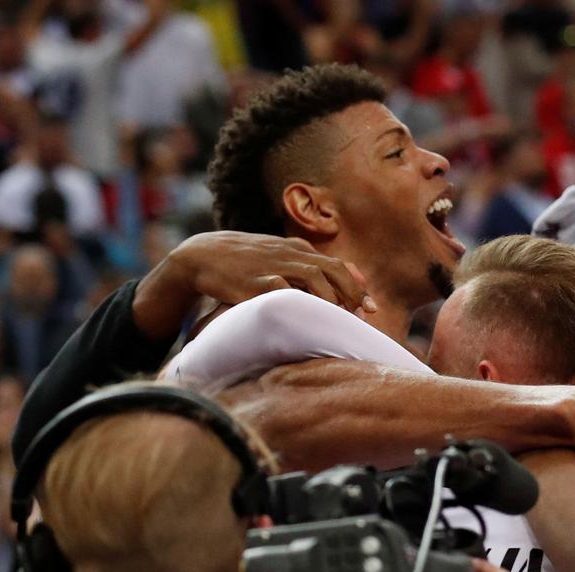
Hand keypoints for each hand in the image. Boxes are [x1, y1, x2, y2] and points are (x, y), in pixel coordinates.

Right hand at [136, 232, 374, 339]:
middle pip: (332, 271)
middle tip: (361, 317)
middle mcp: (289, 254)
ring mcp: (273, 266)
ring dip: (332, 301)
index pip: (338, 265)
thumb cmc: (246, 261)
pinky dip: (300, 305)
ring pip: (314, 279)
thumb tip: (340, 280)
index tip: (371, 308)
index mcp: (297, 249)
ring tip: (340, 320)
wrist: (203, 254)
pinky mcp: (254, 282)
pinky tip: (310, 321)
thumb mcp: (278, 256)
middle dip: (352, 294)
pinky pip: (283, 292)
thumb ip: (306, 266)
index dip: (357, 286)